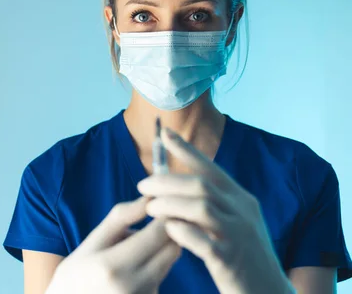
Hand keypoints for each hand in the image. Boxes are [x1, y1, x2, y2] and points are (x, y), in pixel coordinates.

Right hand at [46, 196, 181, 293]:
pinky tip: (135, 267)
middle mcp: (130, 286)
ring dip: (162, 248)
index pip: (157, 235)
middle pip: (172, 249)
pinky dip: (155, 266)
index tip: (162, 204)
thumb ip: (120, 218)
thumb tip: (148, 199)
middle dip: (168, 231)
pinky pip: (162, 276)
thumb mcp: (92, 241)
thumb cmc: (78, 272)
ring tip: (137, 246)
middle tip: (154, 220)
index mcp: (112, 265)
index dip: (166, 216)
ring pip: (170, 262)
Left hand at [136, 128, 293, 293]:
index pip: (211, 168)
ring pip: (200, 208)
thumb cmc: (244, 255)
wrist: (269, 291)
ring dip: (170, 204)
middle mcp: (242, 212)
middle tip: (142, 185)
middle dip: (167, 181)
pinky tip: (167, 230)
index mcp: (242, 199)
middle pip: (200, 185)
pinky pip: (202, 240)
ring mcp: (238, 235)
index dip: (187, 150)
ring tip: (150, 208)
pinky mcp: (230, 259)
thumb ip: (214, 203)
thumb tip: (178, 185)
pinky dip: (181, 231)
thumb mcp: (235, 222)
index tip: (165, 134)